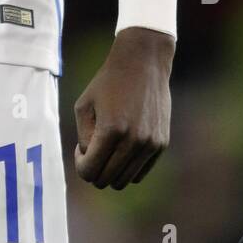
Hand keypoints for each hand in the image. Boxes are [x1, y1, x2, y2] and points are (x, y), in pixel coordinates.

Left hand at [74, 27, 173, 188]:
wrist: (143, 62)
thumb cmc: (107, 82)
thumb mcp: (84, 106)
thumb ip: (83, 138)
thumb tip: (91, 163)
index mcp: (111, 130)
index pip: (90, 171)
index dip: (81, 165)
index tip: (81, 149)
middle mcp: (133, 141)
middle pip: (107, 180)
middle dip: (94, 170)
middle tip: (92, 149)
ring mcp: (150, 144)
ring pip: (125, 180)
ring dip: (111, 170)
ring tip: (107, 148)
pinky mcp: (161, 143)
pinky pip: (140, 172)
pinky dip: (127, 167)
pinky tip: (121, 147)